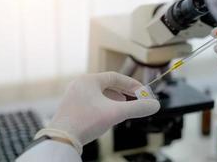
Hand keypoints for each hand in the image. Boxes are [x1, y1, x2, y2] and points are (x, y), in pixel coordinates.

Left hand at [35, 72, 159, 153]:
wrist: (61, 140)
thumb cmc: (86, 122)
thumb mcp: (116, 113)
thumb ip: (137, 108)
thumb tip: (155, 105)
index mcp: (89, 80)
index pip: (115, 77)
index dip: (131, 84)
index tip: (143, 93)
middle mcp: (80, 85)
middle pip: (108, 85)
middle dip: (124, 93)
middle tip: (136, 100)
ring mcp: (74, 96)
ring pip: (100, 94)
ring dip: (115, 100)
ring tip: (124, 107)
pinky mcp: (71, 107)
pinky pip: (92, 102)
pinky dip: (104, 106)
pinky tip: (108, 115)